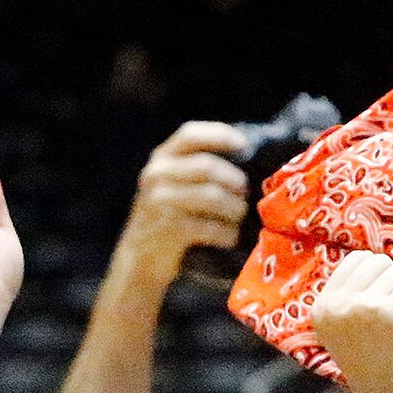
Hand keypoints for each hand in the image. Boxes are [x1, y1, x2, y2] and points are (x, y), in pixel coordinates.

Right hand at [111, 121, 250, 289]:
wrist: (140, 258)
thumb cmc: (170, 216)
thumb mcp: (177, 184)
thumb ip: (201, 168)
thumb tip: (252, 157)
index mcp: (162, 158)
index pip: (190, 134)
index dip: (221, 136)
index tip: (245, 146)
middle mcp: (156, 174)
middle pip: (207, 166)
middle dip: (235, 181)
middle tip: (245, 194)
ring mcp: (158, 202)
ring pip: (212, 195)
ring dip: (235, 208)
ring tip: (238, 216)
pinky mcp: (166, 229)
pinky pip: (209, 226)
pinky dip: (226, 233)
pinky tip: (229, 237)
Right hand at [312, 251, 392, 392]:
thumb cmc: (376, 371)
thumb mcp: (345, 332)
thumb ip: (350, 300)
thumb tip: (376, 261)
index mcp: (320, 308)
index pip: (354, 260)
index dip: (379, 276)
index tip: (384, 302)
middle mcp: (338, 304)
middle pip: (379, 261)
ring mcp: (365, 305)